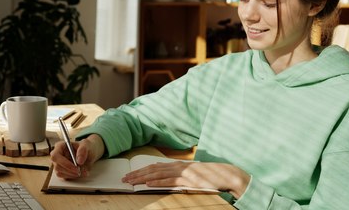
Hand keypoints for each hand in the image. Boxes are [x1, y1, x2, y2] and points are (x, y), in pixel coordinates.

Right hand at [50, 134, 104, 179]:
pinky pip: (65, 177)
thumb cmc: (85, 147)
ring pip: (60, 173)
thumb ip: (83, 150)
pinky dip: (74, 176)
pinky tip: (81, 173)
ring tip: (84, 172)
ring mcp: (59, 164)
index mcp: (60, 146)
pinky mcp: (62, 171)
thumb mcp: (87, 144)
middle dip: (70, 171)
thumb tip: (79, 161)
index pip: (55, 156)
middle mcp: (57, 155)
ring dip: (73, 175)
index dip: (64, 163)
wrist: (89, 153)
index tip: (76, 167)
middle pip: (57, 166)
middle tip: (80, 171)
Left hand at [121, 161, 250, 198]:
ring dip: (143, 178)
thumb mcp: (188, 172)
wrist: (224, 175)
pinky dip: (158, 182)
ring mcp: (182, 172)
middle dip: (137, 174)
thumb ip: (173, 169)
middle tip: (124, 179)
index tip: (128, 174)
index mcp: (176, 165)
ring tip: (131, 181)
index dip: (140, 171)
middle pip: (152, 170)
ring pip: (158, 174)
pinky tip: (148, 183)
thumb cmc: (207, 175)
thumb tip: (158, 166)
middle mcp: (177, 166)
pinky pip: (169, 181)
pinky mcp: (187, 180)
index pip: (153, 167)